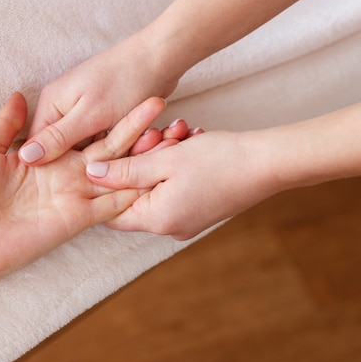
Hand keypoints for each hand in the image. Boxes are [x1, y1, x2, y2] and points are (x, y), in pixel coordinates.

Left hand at [0, 92, 166, 279]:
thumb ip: (7, 124)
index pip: (87, 131)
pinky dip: (132, 190)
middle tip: (157, 102)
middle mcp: (70, 174)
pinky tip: (153, 175)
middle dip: (134, 127)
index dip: (105, 114)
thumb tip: (20, 94)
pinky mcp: (78, 217)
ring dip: (140, 157)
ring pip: (117, 172)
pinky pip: (111, 203)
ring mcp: (76, 195)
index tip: (129, 91)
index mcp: (52, 157)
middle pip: (110, 147)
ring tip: (166, 134)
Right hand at [19, 32, 179, 165]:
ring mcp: (82, 111)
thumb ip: (58, 137)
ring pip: (85, 148)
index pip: (38, 148)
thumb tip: (23, 158)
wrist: (161, 57)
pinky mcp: (102, 114)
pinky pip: (102, 140)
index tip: (69, 188)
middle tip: (104, 176)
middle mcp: (62, 107)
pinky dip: (115, 148)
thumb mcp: (90, 115)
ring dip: (103, 158)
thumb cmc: (125, 81)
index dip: (50, 171)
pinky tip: (132, 153)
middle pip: (62, 150)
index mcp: (51, 105)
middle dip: (82, 164)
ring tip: (124, 164)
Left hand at [86, 130, 280, 239]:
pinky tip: (190, 142)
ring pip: (157, 186)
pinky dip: (177, 165)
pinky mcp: (201, 210)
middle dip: (141, 160)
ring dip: (162, 157)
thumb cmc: (220, 160)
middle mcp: (171, 228)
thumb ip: (125, 169)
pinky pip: (175, 187)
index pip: (112, 212)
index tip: (117, 153)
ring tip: (179, 133)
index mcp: (158, 220)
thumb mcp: (165, 159)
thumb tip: (91, 174)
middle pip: (136, 195)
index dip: (108, 182)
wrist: (269, 163)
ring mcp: (188, 220)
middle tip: (157, 135)